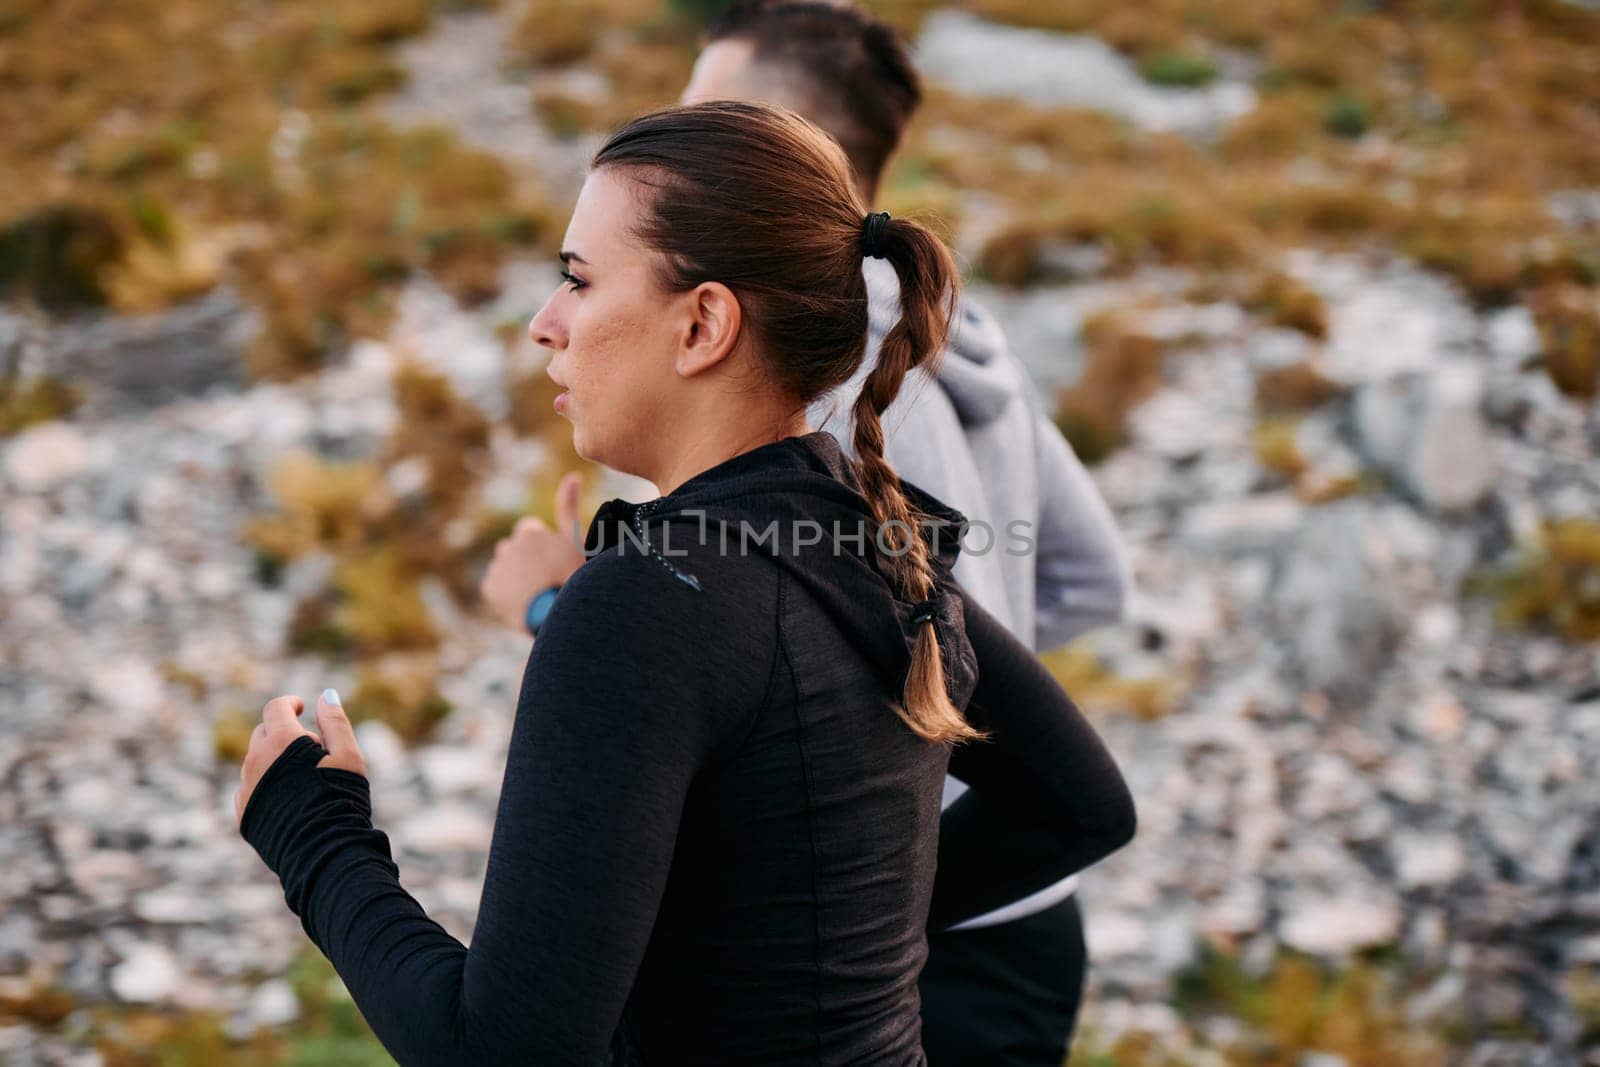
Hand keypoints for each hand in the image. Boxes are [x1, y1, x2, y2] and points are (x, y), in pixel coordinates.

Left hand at [234, 689, 367, 826]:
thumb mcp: (348, 756)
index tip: (300, 707)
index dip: (290, 703)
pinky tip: (288, 797)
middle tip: (312, 748)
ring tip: (304, 777)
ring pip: (256, 760)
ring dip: (275, 759)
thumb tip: (325, 695)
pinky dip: (265, 782)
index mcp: (282, 740)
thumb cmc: (340, 799)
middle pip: (264, 732)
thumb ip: (335, 723)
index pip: (276, 708)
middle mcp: (256, 759)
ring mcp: (246, 785)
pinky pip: (250, 785)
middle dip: (284, 732)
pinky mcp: (242, 810)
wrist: (322, 850)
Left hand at [480, 470, 586, 631]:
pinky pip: (496, 586)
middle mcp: (508, 545)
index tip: (554, 561)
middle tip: (545, 578)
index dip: (543, 546)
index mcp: (529, 532)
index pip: (530, 531)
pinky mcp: (489, 588)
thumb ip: (569, 506)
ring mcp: (497, 568)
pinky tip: (524, 602)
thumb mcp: (576, 540)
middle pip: (515, 549)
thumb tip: (573, 475)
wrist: (558, 614)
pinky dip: (506, 593)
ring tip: (535, 592)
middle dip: (526, 559)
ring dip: (515, 575)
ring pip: (505, 567)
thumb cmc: (572, 576)